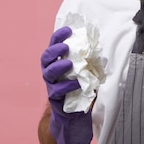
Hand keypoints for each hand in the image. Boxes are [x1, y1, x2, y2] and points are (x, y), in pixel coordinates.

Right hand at [41, 26, 92, 143]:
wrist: (74, 112)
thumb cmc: (79, 86)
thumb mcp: (84, 69)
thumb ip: (87, 57)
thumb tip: (98, 43)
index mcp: (57, 62)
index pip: (53, 46)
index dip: (58, 37)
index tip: (68, 30)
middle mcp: (50, 72)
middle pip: (45, 58)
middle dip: (54, 50)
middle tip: (65, 47)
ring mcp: (51, 85)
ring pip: (48, 73)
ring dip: (58, 67)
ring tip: (69, 64)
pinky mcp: (55, 98)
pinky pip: (57, 91)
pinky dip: (67, 85)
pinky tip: (77, 83)